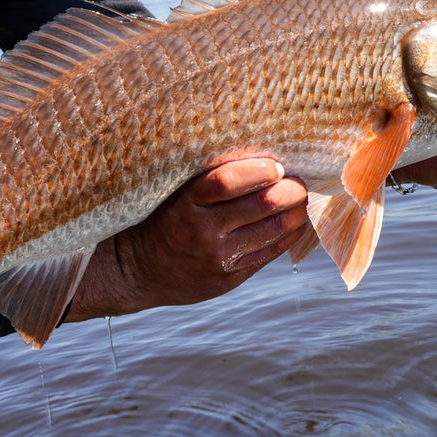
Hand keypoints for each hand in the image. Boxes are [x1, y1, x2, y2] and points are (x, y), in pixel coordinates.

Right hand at [67, 158, 308, 320]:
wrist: (137, 270)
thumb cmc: (161, 220)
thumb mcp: (172, 194)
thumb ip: (209, 179)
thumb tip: (262, 159)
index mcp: (185, 204)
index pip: (228, 181)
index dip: (259, 170)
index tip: (275, 165)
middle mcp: (202, 232)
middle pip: (262, 204)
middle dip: (290, 189)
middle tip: (298, 181)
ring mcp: (218, 258)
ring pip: (274, 230)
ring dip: (296, 211)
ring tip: (299, 199)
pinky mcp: (229, 278)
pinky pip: (271, 252)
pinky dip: (289, 233)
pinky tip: (293, 222)